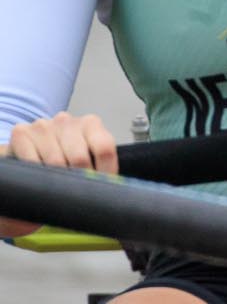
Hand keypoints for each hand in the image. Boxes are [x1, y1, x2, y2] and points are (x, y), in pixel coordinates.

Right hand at [3, 112, 117, 234]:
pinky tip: (40, 180)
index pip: (105, 148)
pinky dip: (37, 177)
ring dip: (58, 181)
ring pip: (56, 163)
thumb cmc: (62, 155)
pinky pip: (32, 163)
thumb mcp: (85, 156)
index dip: (105, 173)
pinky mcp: (22, 134)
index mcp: (90, 123)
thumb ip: (100, 166)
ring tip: (58, 188)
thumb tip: (115, 190)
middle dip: (80, 181)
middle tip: (77, 194)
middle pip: (80, 158)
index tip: (102, 189)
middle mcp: (67, 121)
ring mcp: (44, 126)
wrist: (29, 151)